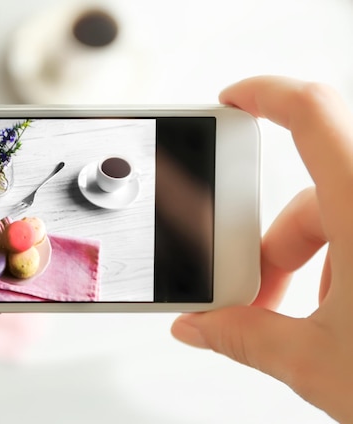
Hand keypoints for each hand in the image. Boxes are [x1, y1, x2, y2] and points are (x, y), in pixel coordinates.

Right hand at [172, 76, 352, 422]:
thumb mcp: (318, 363)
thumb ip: (244, 338)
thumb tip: (199, 327)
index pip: (313, 115)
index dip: (265, 94)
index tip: (233, 100)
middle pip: (313, 194)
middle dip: (272, 245)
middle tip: (256, 295)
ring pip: (343, 218)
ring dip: (312, 263)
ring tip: (306, 321)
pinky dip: (344, 265)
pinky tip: (341, 319)